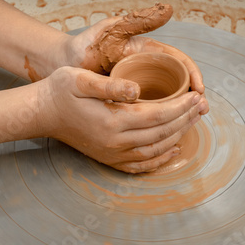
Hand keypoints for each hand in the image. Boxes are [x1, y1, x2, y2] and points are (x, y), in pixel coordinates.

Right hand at [35, 67, 205, 172]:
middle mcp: (115, 142)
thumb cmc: (60, 91)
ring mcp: (112, 153)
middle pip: (161, 132)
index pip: (157, 114)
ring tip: (193, 120)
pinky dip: (160, 159)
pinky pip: (140, 165)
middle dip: (185, 118)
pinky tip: (173, 149)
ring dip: (178, 135)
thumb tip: (137, 90)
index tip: (195, 95)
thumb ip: (110, 85)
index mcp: (112, 120)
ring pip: (155, 149)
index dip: (180, 106)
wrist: (42, 113)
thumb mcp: (80, 79)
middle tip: (202, 105)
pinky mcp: (108, 158)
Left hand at [66, 3, 207, 112]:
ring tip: (189, 122)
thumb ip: (137, 20)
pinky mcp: (126, 100)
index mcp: (148, 52)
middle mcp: (146, 69)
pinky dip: (160, 119)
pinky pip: (148, 110)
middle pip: (178, 83)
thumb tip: (168, 10)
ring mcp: (137, 85)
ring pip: (165, 99)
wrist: (62, 63)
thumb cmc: (86, 43)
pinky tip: (165, 130)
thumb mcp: (112, 30)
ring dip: (180, 110)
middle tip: (201, 111)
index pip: (179, 62)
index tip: (198, 91)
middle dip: (192, 97)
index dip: (192, 75)